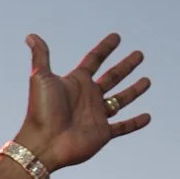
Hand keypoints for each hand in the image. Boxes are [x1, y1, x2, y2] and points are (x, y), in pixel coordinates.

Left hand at [17, 31, 151, 170]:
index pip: (94, 60)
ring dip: (134, 90)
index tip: (117, 36)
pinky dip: (135, 123)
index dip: (105, 48)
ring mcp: (97, 115)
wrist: (44, 143)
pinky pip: (124, 127)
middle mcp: (88, 97)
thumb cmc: (40, 111)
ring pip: (121, 100)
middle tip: (140, 54)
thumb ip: (41, 55)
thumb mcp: (40, 78)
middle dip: (126, 66)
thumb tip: (31, 35)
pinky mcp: (103, 133)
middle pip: (112, 77)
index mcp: (76, 82)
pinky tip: (148, 117)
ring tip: (147, 81)